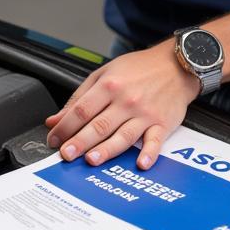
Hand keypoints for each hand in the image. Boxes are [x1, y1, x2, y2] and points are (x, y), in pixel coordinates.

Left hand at [44, 40, 198, 170]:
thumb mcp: (104, 74)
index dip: (65, 125)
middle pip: (99, 124)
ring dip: (107, 149)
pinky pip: (155, 141)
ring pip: (123, 135)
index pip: (82, 109)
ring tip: (92, 160)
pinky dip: (149, 153)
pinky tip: (141, 164)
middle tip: (66, 155)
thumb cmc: (139, 69)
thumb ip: (79, 97)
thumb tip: (55, 119)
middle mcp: (126, 100)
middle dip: (80, 141)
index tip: (54, 139)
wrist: (175, 65)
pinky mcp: (162, 124)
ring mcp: (145, 113)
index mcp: (109, 85)